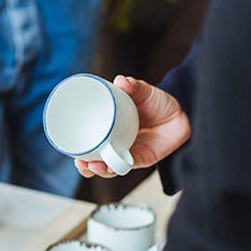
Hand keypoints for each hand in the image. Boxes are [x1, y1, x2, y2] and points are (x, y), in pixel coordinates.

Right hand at [75, 75, 190, 178]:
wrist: (182, 113)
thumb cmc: (158, 104)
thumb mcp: (144, 92)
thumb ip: (133, 87)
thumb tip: (120, 80)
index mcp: (110, 131)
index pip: (90, 144)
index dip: (78, 150)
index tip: (68, 149)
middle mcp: (117, 145)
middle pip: (96, 162)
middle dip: (85, 166)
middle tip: (79, 161)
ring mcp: (128, 153)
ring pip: (109, 168)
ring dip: (99, 170)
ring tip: (91, 165)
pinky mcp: (142, 159)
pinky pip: (127, 166)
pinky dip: (117, 167)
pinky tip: (110, 166)